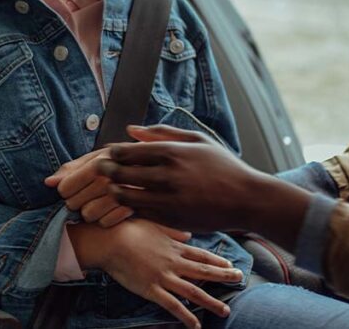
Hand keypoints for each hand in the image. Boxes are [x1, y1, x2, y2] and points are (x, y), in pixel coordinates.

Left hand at [45, 149, 133, 226]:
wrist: (156, 170)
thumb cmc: (120, 162)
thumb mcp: (97, 158)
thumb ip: (71, 168)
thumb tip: (48, 183)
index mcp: (102, 159)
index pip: (66, 187)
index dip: (66, 190)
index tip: (72, 188)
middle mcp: (114, 175)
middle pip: (74, 203)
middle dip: (77, 201)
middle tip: (88, 195)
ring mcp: (125, 192)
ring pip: (88, 215)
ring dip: (90, 212)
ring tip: (99, 203)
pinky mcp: (135, 208)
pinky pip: (105, 222)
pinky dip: (105, 219)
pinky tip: (111, 210)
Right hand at [68, 220, 242, 327]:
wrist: (109, 240)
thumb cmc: (128, 229)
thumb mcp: (153, 225)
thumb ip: (172, 232)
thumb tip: (187, 234)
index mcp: (173, 247)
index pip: (201, 255)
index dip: (217, 260)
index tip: (231, 264)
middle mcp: (173, 263)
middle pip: (204, 271)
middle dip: (224, 276)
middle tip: (240, 279)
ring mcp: (164, 277)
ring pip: (193, 292)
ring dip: (211, 302)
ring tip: (225, 310)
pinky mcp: (151, 290)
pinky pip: (172, 306)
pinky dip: (185, 316)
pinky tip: (195, 326)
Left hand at [99, 125, 311, 247]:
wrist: (246, 199)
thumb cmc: (222, 166)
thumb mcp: (197, 140)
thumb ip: (161, 132)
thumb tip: (130, 129)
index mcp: (171, 152)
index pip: (126, 151)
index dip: (113, 152)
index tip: (112, 153)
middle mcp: (166, 176)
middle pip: (119, 173)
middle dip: (106, 170)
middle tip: (102, 169)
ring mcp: (167, 199)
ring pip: (123, 195)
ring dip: (113, 190)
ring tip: (114, 186)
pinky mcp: (169, 219)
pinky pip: (138, 211)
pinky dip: (129, 206)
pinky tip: (130, 201)